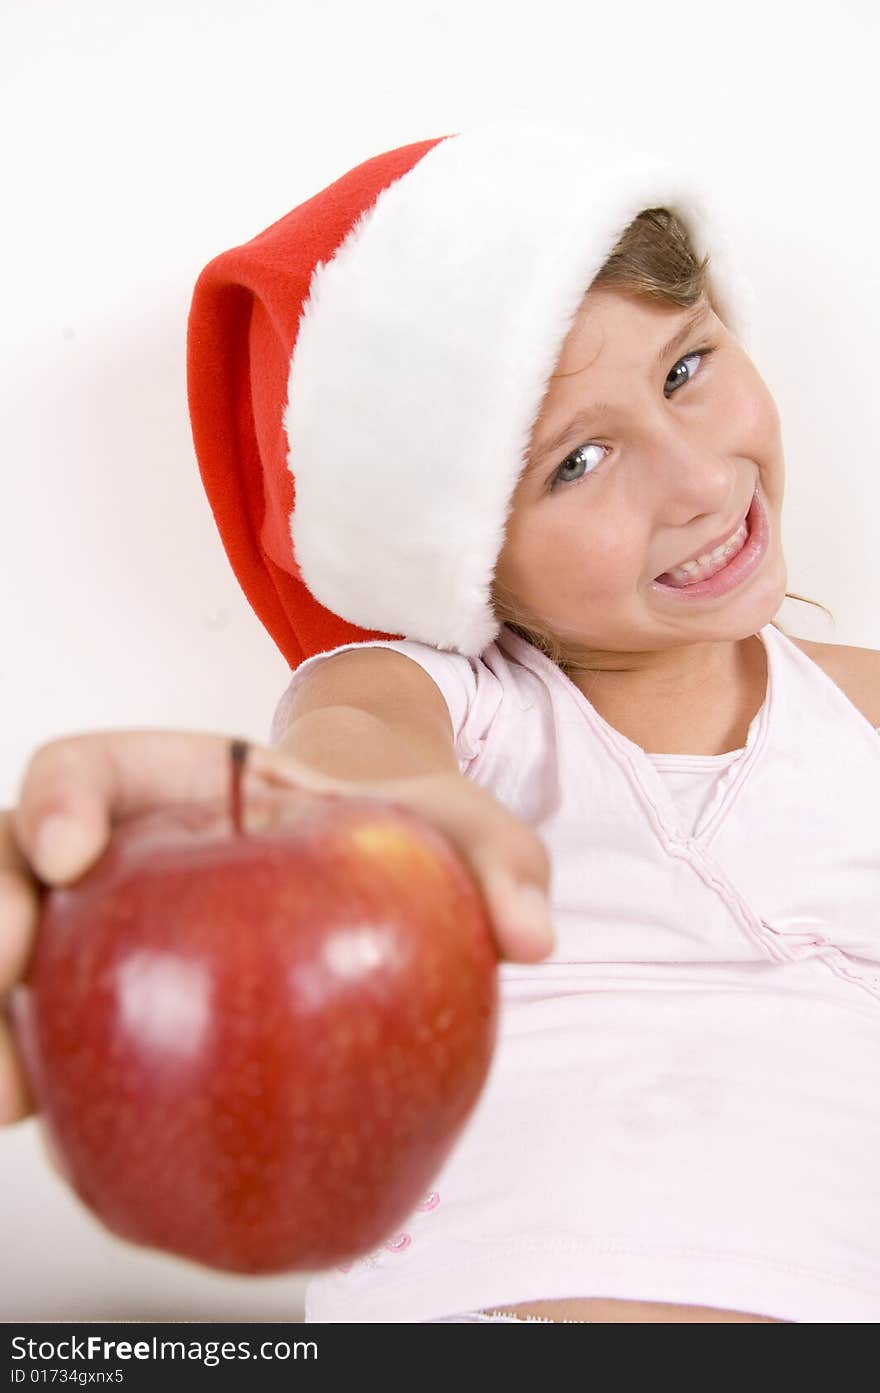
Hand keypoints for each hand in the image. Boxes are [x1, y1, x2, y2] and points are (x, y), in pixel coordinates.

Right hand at [0, 730, 553, 1126]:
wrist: (384, 882)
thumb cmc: (401, 832)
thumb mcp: (459, 827)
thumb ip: (496, 860)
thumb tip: (530, 936)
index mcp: (192, 782)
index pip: (95, 767)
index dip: (58, 799)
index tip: (68, 854)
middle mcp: (134, 853)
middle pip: (15, 866)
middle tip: (5, 983)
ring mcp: (120, 933)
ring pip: (21, 959)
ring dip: (0, 1023)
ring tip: (11, 1098)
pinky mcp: (128, 1012)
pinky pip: (67, 1039)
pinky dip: (46, 1077)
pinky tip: (55, 1134)